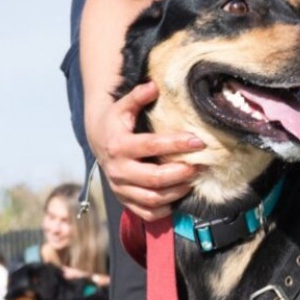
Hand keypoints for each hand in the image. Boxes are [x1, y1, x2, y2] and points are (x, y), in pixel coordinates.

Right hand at [89, 82, 202, 220]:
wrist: (99, 142)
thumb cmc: (116, 123)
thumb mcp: (122, 106)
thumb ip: (137, 96)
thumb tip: (154, 86)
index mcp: (119, 146)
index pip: (151, 146)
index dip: (175, 144)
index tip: (198, 141)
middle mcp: (118, 170)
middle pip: (153, 178)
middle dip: (180, 173)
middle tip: (200, 166)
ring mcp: (121, 188)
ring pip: (152, 198)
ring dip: (176, 191)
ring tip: (194, 180)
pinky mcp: (125, 200)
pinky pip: (146, 213)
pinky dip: (163, 210)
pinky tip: (177, 197)